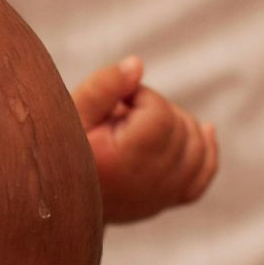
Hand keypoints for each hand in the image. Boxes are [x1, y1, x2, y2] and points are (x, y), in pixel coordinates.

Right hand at [73, 56, 219, 223]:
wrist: (56, 194)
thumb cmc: (60, 149)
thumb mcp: (70, 112)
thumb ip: (103, 86)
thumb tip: (138, 65)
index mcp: (125, 161)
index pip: (160, 113)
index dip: (138, 97)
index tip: (113, 106)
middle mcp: (150, 182)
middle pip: (180, 127)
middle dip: (154, 111)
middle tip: (119, 118)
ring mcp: (163, 195)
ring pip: (197, 145)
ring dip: (175, 125)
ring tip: (139, 126)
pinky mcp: (168, 200)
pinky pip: (203, 172)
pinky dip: (207, 149)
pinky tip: (205, 130)